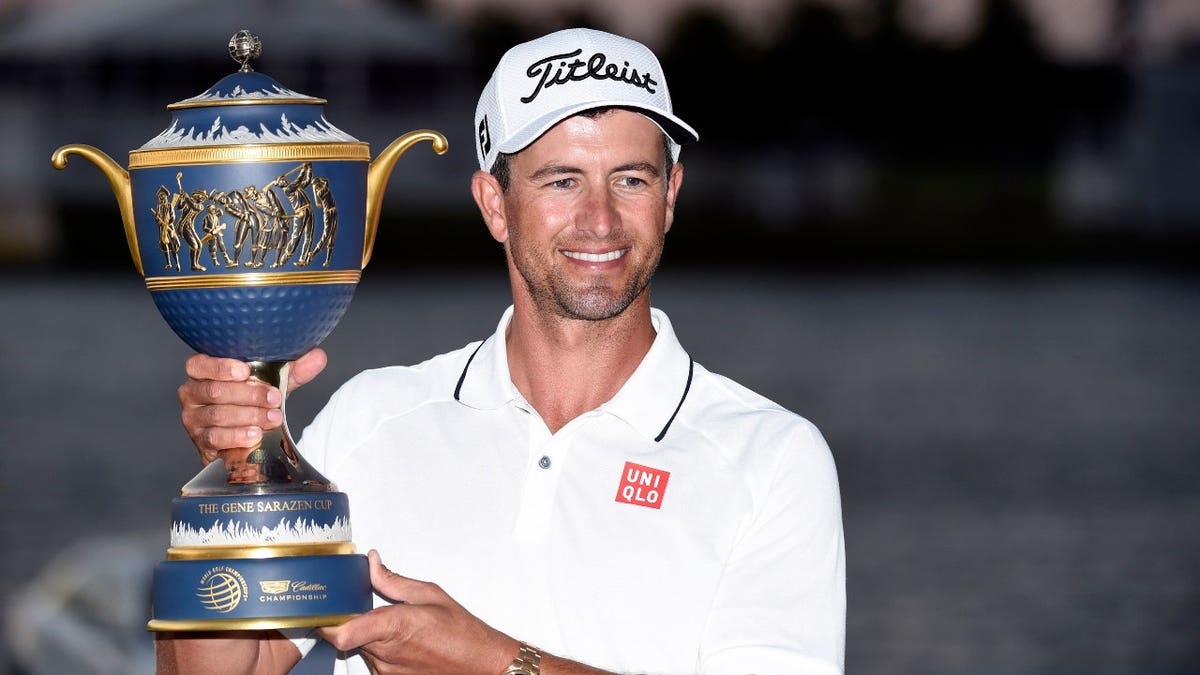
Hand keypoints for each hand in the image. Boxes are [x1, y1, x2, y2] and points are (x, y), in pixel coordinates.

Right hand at [177, 348, 326, 464]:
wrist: (248, 437)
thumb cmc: (255, 400)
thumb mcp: (275, 382)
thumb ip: (294, 369)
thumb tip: (318, 356)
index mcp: (203, 371)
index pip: (199, 364)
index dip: (220, 367)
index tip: (245, 371)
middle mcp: (192, 393)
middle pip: (215, 391)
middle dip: (249, 395)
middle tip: (275, 399)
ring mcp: (193, 419)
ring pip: (217, 415)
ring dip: (249, 416)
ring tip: (273, 418)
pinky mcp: (200, 442)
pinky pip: (215, 438)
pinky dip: (237, 436)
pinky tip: (255, 435)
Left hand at [318, 550, 517, 674]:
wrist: (479, 662)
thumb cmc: (461, 632)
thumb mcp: (428, 594)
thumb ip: (393, 580)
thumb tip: (374, 564)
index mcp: (393, 626)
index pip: (343, 632)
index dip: (327, 622)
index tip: (324, 608)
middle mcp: (386, 653)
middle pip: (346, 636)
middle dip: (350, 620)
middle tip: (361, 607)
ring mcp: (387, 670)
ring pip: (359, 648)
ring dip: (366, 635)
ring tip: (392, 625)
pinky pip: (372, 661)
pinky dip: (379, 649)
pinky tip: (400, 641)